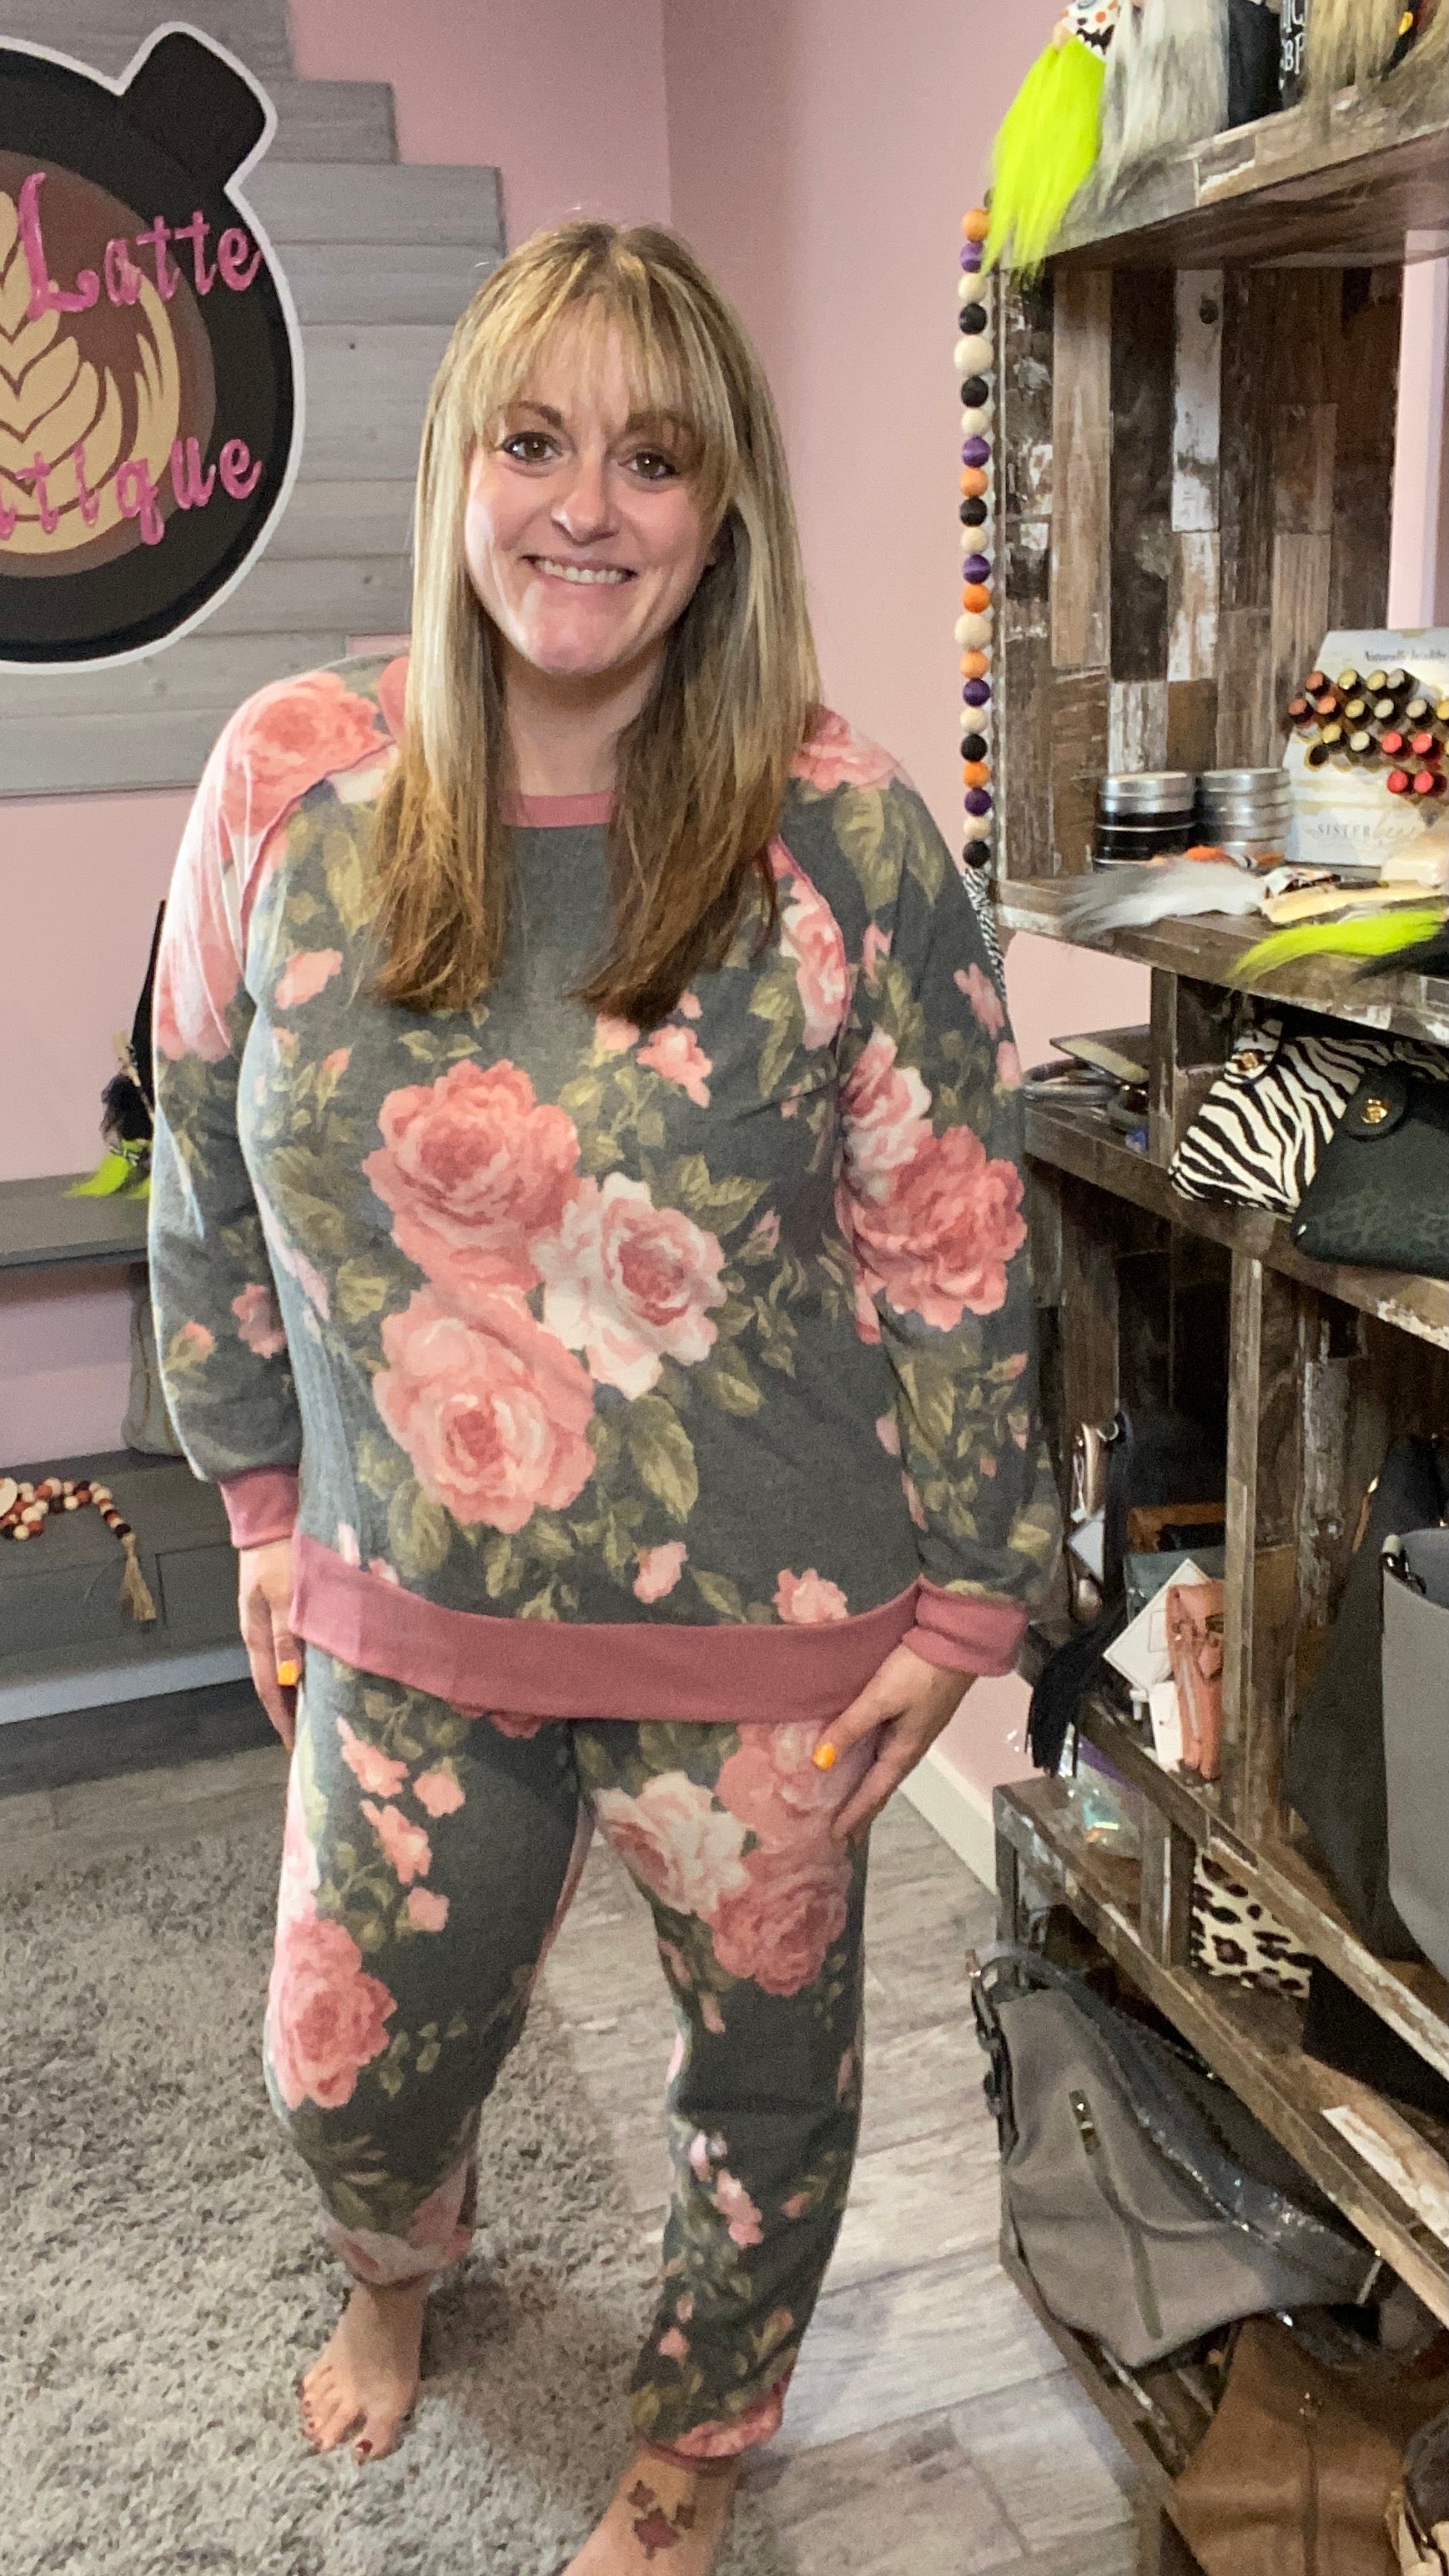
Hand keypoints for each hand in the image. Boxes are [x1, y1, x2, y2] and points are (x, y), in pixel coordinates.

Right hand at [238, 1537, 301, 1749]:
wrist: (267, 1520)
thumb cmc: (280, 1555)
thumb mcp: (284, 1596)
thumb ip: (288, 1635)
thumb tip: (289, 1678)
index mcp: (257, 1634)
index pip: (268, 1687)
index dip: (281, 1717)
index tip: (295, 1744)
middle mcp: (258, 1633)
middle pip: (272, 1682)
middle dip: (287, 1710)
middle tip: (309, 1735)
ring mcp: (265, 1620)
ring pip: (279, 1666)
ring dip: (294, 1689)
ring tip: (315, 1710)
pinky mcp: (275, 1608)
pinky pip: (286, 1647)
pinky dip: (298, 1666)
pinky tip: (314, 1671)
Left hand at [818, 1647, 972, 1845]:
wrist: (956, 1643)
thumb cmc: (917, 1672)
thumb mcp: (879, 1699)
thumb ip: (850, 1727)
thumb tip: (821, 1763)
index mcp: (903, 1750)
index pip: (873, 1792)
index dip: (854, 1815)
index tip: (835, 1839)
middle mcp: (910, 1747)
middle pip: (882, 1786)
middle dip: (864, 1809)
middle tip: (844, 1833)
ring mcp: (915, 1731)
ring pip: (885, 1770)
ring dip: (869, 1789)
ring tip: (852, 1804)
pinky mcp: (915, 1715)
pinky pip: (889, 1752)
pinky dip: (873, 1765)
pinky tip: (865, 1759)